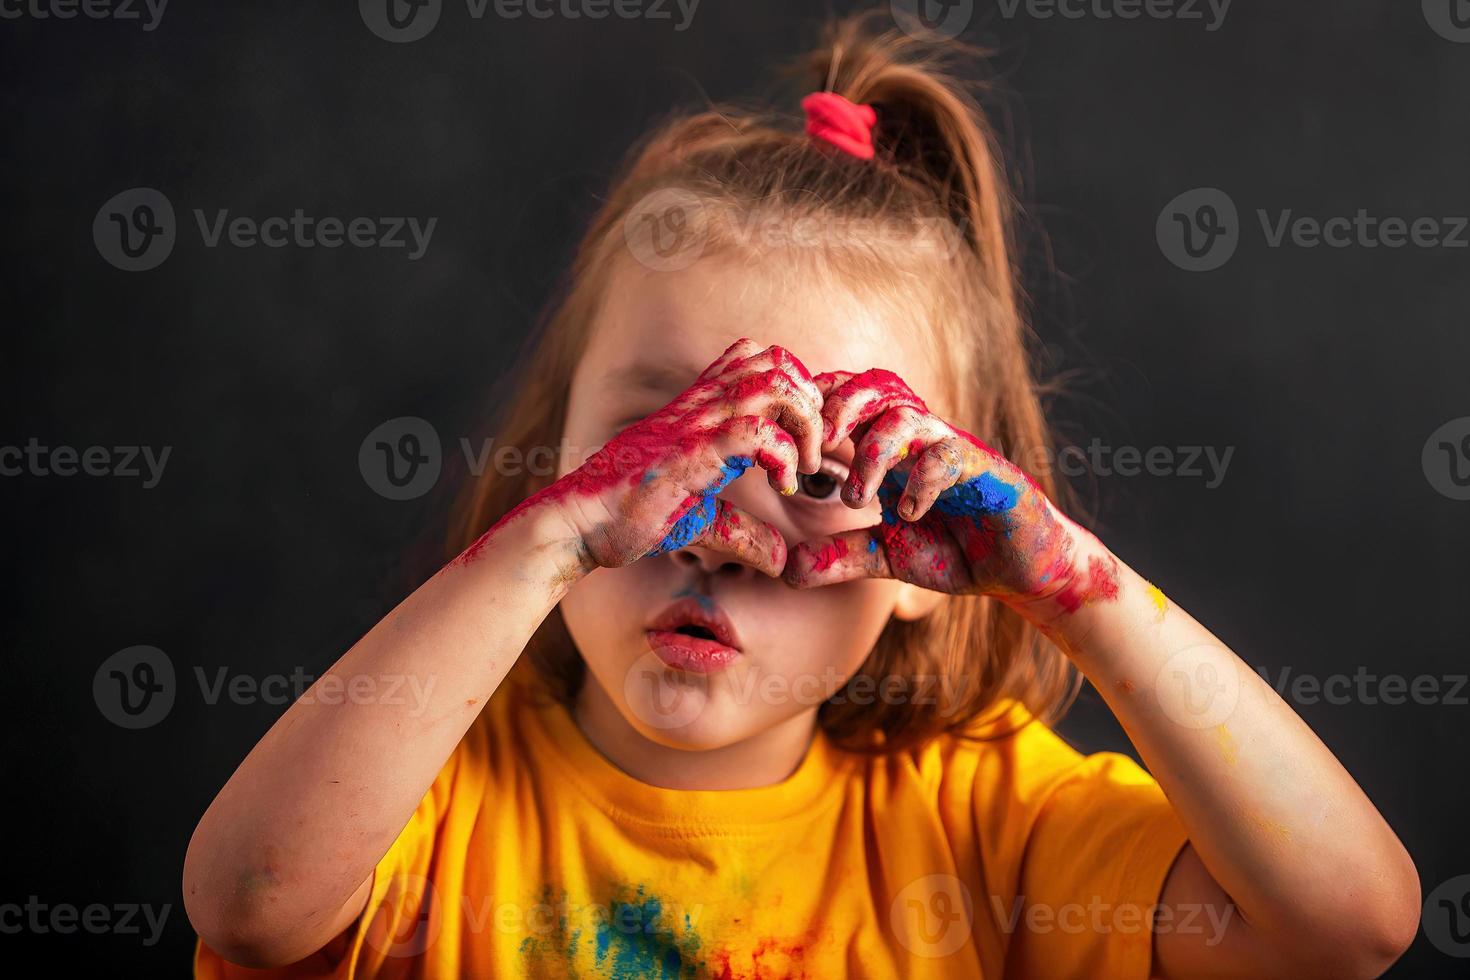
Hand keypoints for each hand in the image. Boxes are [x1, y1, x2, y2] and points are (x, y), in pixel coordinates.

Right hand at [527, 339, 825, 576]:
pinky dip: (784, 457)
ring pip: (773, 383)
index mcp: (701, 409)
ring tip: (801, 465)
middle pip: (775, 359)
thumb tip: (781, 560)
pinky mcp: (692, 453)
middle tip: (811, 451)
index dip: (795, 388)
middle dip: (811, 401)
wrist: (579, 523)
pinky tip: (782, 485)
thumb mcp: (702, 521)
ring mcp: (696, 424)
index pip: (757, 357)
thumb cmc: (629, 518)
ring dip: (805, 423)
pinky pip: (756, 432)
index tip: (802, 440)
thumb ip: (744, 531)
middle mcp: (701, 406)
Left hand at [782, 368, 1117, 617]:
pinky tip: (908, 515)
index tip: (786, 450)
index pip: (849, 399)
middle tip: (813, 453)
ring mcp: (951, 448)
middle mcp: (919, 438)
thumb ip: (840, 557)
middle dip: (838, 409)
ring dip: (871, 452)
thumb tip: (787, 570)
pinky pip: (947, 456)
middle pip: (875, 385)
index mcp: (890, 447)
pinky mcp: (984, 469)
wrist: (1020, 569)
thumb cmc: (955, 549)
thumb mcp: (886, 556)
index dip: (815, 409)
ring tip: (858, 499)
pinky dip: (920, 482)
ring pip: (905, 416)